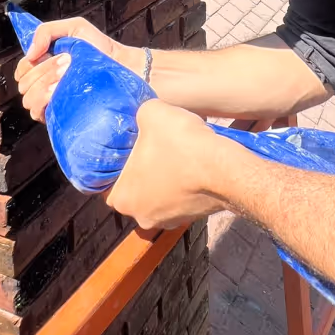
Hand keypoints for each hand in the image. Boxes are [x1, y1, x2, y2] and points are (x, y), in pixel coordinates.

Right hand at [14, 17, 131, 121]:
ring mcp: (50, 101)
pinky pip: (37, 113)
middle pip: (24, 84)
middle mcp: (44, 84)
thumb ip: (46, 31)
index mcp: (43, 66)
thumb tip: (29, 54)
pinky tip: (58, 91)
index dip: (30, 64)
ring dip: (44, 85)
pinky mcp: (59, 115)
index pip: (22, 69)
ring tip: (65, 76)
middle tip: (66, 63)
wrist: (119, 66)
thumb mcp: (74, 28)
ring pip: (28, 99)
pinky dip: (43, 101)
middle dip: (42, 71)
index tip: (50, 54)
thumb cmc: (98, 47)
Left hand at [105, 100, 232, 229]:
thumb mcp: (153, 113)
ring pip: (159, 193)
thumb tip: (144, 113)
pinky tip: (194, 165)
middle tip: (155, 146)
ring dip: (166, 177)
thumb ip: (141, 113)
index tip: (130, 145)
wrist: (226, 170)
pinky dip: (185, 184)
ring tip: (179, 154)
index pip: (107, 180)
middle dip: (144, 168)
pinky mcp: (192, 217)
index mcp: (122, 198)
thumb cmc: (183, 145)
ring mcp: (169, 221)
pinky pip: (182, 197)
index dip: (118, 160)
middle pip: (135, 187)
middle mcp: (141, 216)